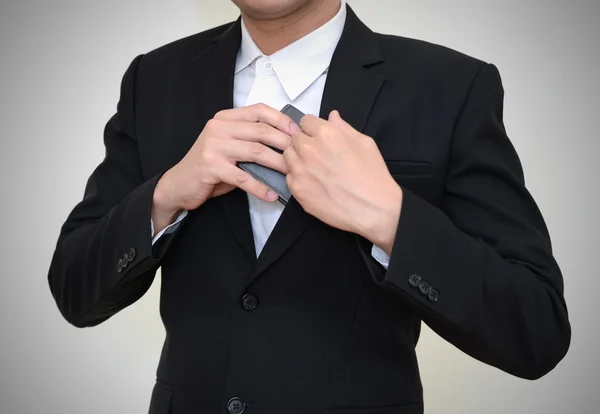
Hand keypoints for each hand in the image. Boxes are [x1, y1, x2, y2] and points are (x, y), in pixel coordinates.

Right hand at [152, 103, 296, 233]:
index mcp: (225, 118)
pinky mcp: (211, 167)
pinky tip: (271, 195)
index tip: (298, 131)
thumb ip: (248, 139)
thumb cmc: (209, 166)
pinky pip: (243, 177)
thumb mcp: (228, 145)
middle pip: (261, 131)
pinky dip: (260, 187)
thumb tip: (284, 142)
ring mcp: (214, 147)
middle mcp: (219, 128)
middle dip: (285, 142)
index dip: (281, 119)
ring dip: (277, 163)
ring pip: (256, 151)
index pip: (258, 110)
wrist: (178, 184)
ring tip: (292, 173)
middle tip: (301, 154)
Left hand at [283, 110, 402, 250]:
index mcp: (326, 133)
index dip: (313, 129)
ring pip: (288, 156)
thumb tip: (332, 116)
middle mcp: (309, 149)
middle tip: (319, 155)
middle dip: (304, 143)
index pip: (305, 121)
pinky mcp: (297, 189)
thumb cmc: (372, 175)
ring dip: (298, 159)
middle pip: (294, 138)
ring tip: (315, 169)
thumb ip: (344, 127)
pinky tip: (314, 183)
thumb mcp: (364, 143)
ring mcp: (300, 170)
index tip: (318, 137)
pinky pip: (289, 177)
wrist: (373, 208)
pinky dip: (298, 178)